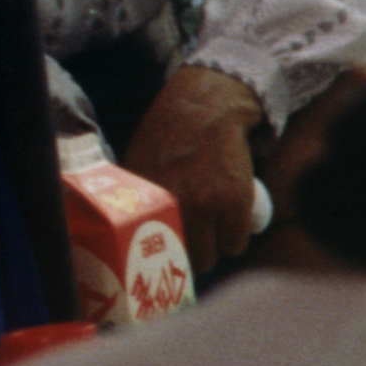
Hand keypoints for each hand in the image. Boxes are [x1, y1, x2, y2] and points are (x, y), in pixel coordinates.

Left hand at [122, 64, 268, 265]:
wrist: (206, 108)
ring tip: (214, 238)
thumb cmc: (169, 134)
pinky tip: (231, 232)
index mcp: (144, 197)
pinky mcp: (234, 199)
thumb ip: (136, 197)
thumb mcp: (138, 164)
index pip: (149, 248)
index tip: (166, 255)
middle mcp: (172, 203)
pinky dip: (235, 241)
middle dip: (190, 257)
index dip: (160, 255)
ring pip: (213, 254)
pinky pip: (235, 241)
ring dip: (214, 252)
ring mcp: (206, 203)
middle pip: (182, 257)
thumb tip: (129, 229)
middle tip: (194, 246)